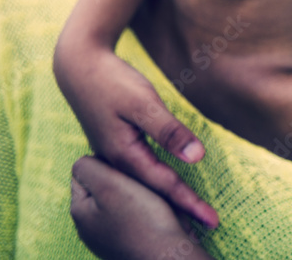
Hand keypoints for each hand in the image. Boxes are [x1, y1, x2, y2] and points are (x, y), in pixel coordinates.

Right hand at [54, 43, 218, 228]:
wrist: (80, 66)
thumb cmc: (113, 82)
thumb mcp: (144, 103)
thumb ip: (169, 131)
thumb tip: (197, 157)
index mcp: (124, 156)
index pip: (164, 186)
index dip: (189, 203)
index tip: (212, 220)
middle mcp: (117, 162)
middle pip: (153, 193)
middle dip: (180, 209)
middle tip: (210, 224)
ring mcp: (114, 156)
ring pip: (145, 184)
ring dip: (168, 199)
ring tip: (192, 214)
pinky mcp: (115, 147)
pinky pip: (139, 172)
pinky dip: (157, 183)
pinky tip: (166, 187)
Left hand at [70, 156, 212, 259]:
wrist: (170, 257)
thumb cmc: (142, 219)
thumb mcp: (109, 184)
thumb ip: (89, 167)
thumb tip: (85, 161)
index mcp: (80, 211)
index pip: (85, 172)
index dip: (107, 164)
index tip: (127, 170)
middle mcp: (89, 228)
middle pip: (103, 187)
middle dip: (122, 180)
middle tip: (142, 183)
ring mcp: (108, 239)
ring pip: (120, 202)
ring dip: (136, 196)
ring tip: (152, 199)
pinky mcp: (126, 245)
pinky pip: (133, 218)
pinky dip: (144, 213)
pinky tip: (156, 215)